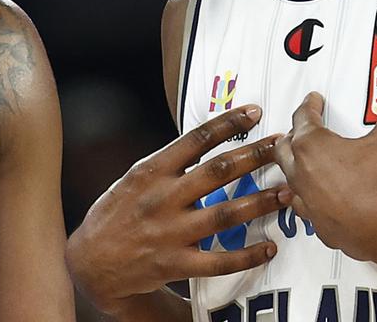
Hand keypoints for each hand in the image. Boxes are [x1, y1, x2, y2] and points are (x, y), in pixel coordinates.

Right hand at [66, 105, 283, 315]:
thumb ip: (168, 164)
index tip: (253, 112)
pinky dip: (247, 255)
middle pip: (217, 172)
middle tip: (281, 147)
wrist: (89, 262)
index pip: (195, 140)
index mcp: (151, 171)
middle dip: (254, 157)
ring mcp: (170, 232)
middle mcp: (162, 198)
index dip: (228, 124)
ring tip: (286, 193)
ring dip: (260, 202)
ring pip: (225, 214)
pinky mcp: (175, 264)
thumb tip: (206, 142)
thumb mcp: (134, 178)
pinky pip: (219, 260)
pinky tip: (268, 247)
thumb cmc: (115, 214)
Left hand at [273, 80, 376, 269]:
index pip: (303, 117)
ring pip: (290, 180)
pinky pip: (306, 209)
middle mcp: (302, 173)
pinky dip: (309, 200)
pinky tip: (317, 201)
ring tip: (304, 164)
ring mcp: (307, 202)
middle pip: (285, 147)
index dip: (309, 106)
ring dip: (296, 169)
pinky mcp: (319, 227)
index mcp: (312, 146)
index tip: (313, 101)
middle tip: (302, 130)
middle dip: (292, 136)